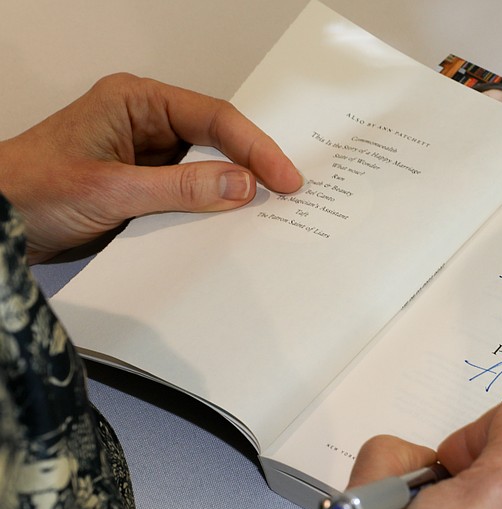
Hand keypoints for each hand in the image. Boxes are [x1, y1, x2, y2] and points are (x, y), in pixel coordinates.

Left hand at [0, 73, 301, 262]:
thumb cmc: (28, 189)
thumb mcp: (112, 190)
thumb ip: (180, 187)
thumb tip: (241, 184)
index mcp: (137, 101)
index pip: (213, 118)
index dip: (255, 147)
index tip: (284, 178)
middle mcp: (145, 123)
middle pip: (217, 140)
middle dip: (252, 166)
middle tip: (288, 194)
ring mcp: (146, 157)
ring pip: (206, 169)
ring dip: (232, 191)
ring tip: (266, 214)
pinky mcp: (144, 188)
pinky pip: (189, 195)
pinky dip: (209, 210)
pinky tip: (227, 227)